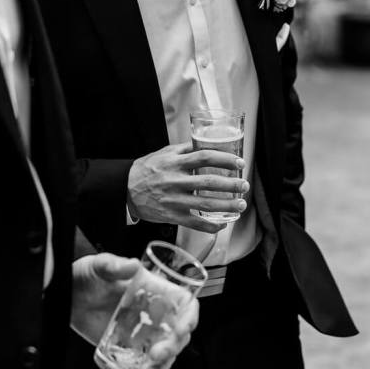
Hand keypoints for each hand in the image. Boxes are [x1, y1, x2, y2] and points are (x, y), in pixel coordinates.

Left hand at [70, 253, 198, 368]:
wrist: (67, 295)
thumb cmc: (87, 275)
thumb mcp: (99, 266)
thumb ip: (113, 265)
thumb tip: (132, 265)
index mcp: (155, 290)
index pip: (184, 303)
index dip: (190, 316)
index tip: (183, 328)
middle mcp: (154, 312)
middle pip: (179, 332)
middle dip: (175, 346)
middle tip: (158, 352)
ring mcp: (143, 331)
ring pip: (167, 351)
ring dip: (164, 363)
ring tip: (149, 367)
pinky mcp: (129, 347)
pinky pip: (148, 363)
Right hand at [127, 141, 248, 231]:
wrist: (125, 188)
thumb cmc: (147, 169)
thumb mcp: (164, 153)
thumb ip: (185, 149)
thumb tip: (206, 143)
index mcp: (175, 162)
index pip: (205, 157)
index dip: (225, 159)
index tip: (239, 162)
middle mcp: (176, 180)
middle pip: (209, 181)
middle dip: (231, 184)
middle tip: (244, 185)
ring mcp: (174, 199)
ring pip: (206, 204)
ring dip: (227, 205)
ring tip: (241, 205)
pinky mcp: (172, 215)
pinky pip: (195, 222)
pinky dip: (211, 225)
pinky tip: (223, 224)